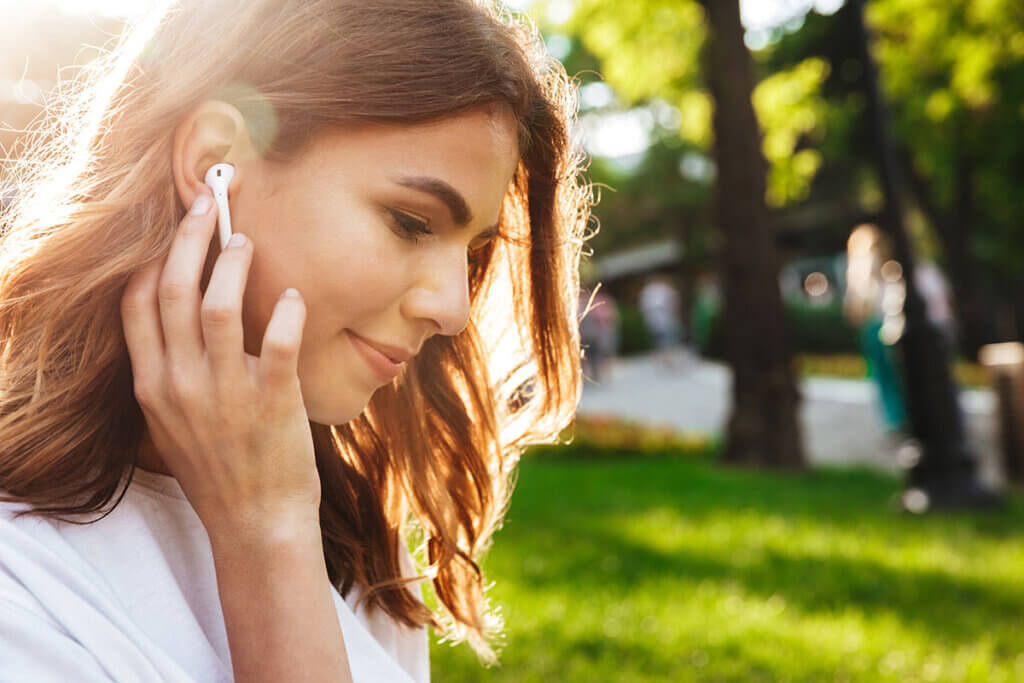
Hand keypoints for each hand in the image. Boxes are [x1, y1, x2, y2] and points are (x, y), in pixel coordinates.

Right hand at [120, 190, 320, 536]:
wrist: (255, 524)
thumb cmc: (219, 470)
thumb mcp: (174, 423)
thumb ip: (171, 372)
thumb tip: (182, 317)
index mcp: (153, 385)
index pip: (135, 305)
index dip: (151, 258)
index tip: (170, 230)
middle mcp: (181, 383)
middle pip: (172, 290)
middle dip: (189, 238)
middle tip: (209, 205)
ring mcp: (226, 392)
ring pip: (219, 306)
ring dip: (233, 263)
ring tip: (246, 241)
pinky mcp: (272, 401)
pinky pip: (280, 342)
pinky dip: (288, 313)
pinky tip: (296, 298)